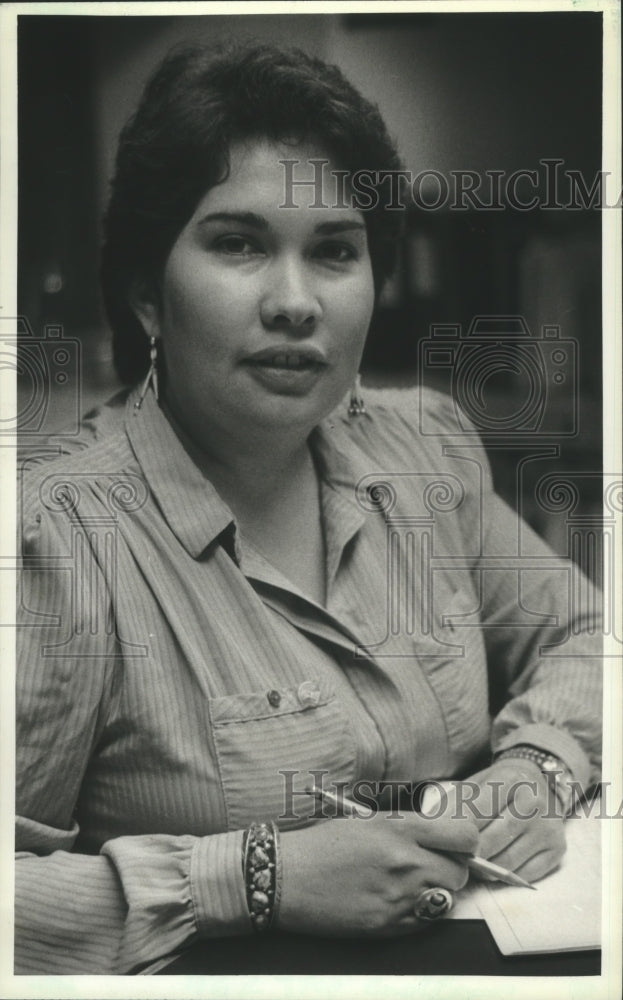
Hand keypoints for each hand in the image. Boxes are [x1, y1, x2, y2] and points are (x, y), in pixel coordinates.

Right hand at [276, 811, 478, 936]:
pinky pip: (425, 922)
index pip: (463, 836)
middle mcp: (405, 862)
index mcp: (399, 829)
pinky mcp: (389, 926)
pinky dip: (420, 913)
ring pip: (446, 898)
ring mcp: (399, 897)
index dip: (464, 842)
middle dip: (451, 868)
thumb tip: (441, 838)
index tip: (455, 844)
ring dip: (436, 891)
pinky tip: (395, 901)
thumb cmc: (322, 844)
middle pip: (459, 872)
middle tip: (432, 865)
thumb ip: (408, 829)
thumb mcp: (367, 821)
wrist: (285, 879)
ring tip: (409, 884)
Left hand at [445, 759, 566, 884]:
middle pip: (489, 842)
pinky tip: (496, 865)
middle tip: (455, 858)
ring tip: (473, 862)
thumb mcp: (474, 785)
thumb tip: (428, 829)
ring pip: (505, 862)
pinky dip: (505, 875)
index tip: (444, 843)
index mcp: (509, 780)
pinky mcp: (557, 849)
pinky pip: (524, 874)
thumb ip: (451, 805)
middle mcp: (533, 802)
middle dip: (467, 854)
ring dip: (484, 868)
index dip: (456, 833)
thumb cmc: (497, 787)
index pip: (475, 814)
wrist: (538, 783)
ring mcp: (548, 827)